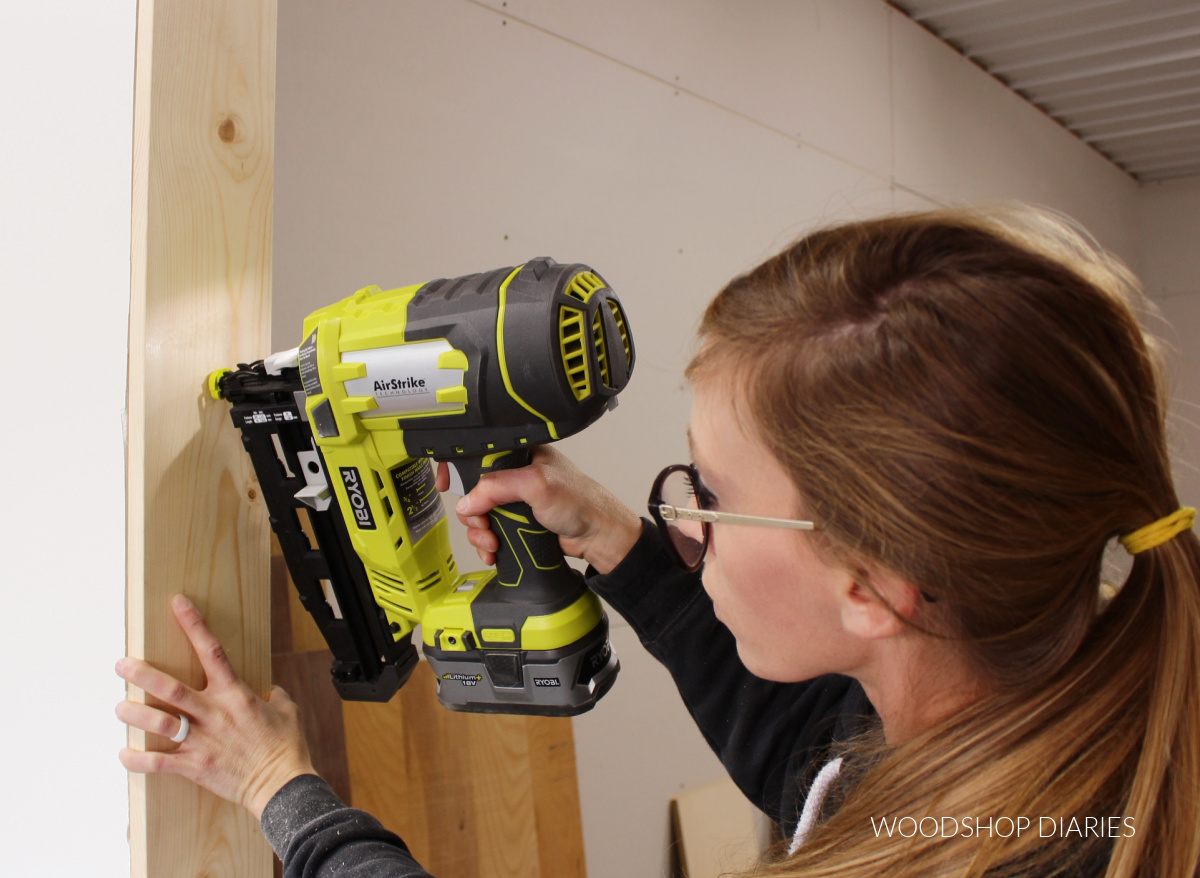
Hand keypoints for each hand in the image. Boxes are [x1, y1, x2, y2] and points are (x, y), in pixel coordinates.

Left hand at [115, 595, 315, 819]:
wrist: (283, 784)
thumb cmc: (286, 747)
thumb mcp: (287, 711)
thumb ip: (275, 696)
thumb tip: (271, 691)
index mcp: (235, 695)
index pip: (211, 651)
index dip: (193, 624)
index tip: (178, 604)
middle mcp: (213, 714)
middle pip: (171, 689)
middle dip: (142, 674)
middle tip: (121, 665)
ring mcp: (201, 741)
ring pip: (159, 723)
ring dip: (135, 715)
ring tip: (120, 707)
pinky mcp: (195, 767)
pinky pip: (158, 764)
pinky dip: (137, 760)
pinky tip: (123, 754)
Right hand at [438, 446, 641, 574]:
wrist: (599, 537)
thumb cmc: (582, 502)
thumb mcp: (537, 485)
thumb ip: (498, 487)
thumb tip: (468, 502)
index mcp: (522, 456)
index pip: (480, 457)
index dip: (460, 470)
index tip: (448, 483)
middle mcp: (517, 477)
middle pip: (474, 493)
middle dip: (473, 514)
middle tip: (483, 525)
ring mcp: (517, 503)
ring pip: (480, 517)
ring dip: (480, 533)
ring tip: (493, 542)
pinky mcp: (519, 525)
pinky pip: (491, 533)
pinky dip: (488, 544)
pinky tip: (495, 551)